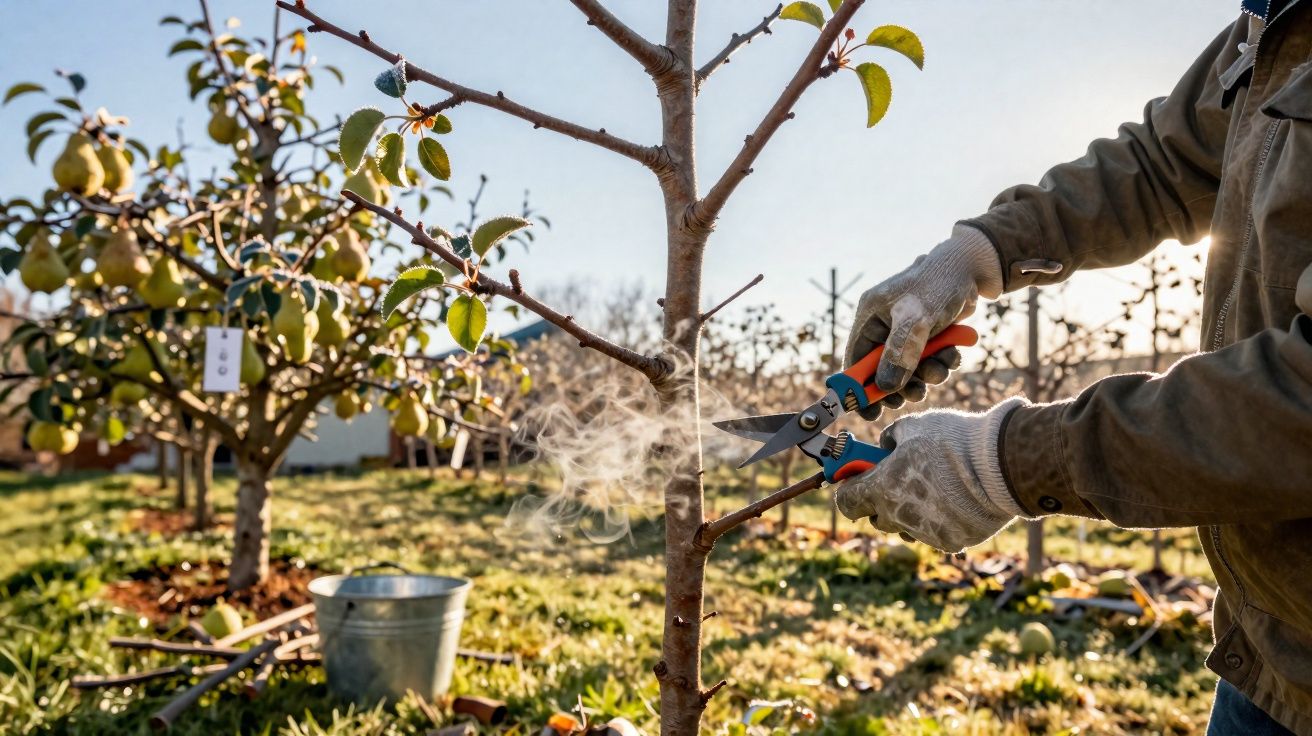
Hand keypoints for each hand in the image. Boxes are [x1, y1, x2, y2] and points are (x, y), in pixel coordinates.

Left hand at [834, 397, 1026, 552]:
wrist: (1002, 465)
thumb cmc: (953, 441)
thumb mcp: (913, 426)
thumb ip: (890, 439)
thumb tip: (884, 447)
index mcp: (882, 489)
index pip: (846, 503)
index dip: (849, 490)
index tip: (857, 480)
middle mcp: (898, 517)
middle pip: (876, 518)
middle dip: (880, 501)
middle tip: (896, 480)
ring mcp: (924, 533)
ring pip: (905, 527)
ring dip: (909, 512)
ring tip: (932, 488)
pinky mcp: (950, 543)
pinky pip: (934, 534)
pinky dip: (938, 520)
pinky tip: (954, 500)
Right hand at [844, 225, 1002, 419]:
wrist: (973, 268)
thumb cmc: (939, 283)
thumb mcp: (916, 318)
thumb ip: (899, 352)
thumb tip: (886, 387)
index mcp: (870, 317)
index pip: (855, 360)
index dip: (860, 389)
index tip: (871, 412)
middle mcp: (884, 326)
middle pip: (882, 371)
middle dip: (901, 384)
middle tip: (917, 393)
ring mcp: (905, 332)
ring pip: (908, 370)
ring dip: (927, 375)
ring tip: (942, 368)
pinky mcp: (926, 336)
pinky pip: (927, 362)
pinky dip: (940, 365)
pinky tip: (952, 354)